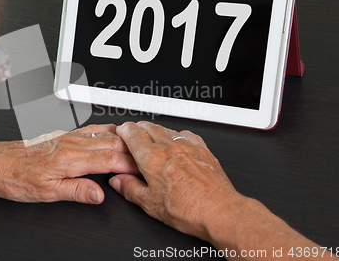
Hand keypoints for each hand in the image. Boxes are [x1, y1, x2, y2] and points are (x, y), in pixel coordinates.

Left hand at [0, 124, 138, 203]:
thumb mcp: (46, 193)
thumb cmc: (15, 178)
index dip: (130, 164)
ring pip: (103, 133)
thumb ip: (76, 191)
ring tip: (139, 144)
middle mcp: (70, 143)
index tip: (144, 169)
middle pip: (111, 143)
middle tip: (149, 158)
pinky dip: (108, 130)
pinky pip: (91, 129)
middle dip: (133, 150)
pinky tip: (113, 132)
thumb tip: (99, 194)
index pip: (110, 158)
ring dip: (124, 138)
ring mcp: (67, 137)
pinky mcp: (62, 135)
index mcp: (69, 159)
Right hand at [110, 121, 245, 240]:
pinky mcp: (203, 149)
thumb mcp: (150, 204)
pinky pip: (187, 134)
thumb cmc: (188, 210)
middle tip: (134, 133)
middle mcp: (169, 147)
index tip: (122, 131)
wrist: (219, 211)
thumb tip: (118, 182)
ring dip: (157, 130)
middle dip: (138, 128)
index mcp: (152, 159)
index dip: (124, 130)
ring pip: (167, 128)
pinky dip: (178, 135)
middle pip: (149, 127)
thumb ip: (130, 189)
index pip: (133, 134)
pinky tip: (178, 142)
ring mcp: (187, 146)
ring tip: (153, 137)